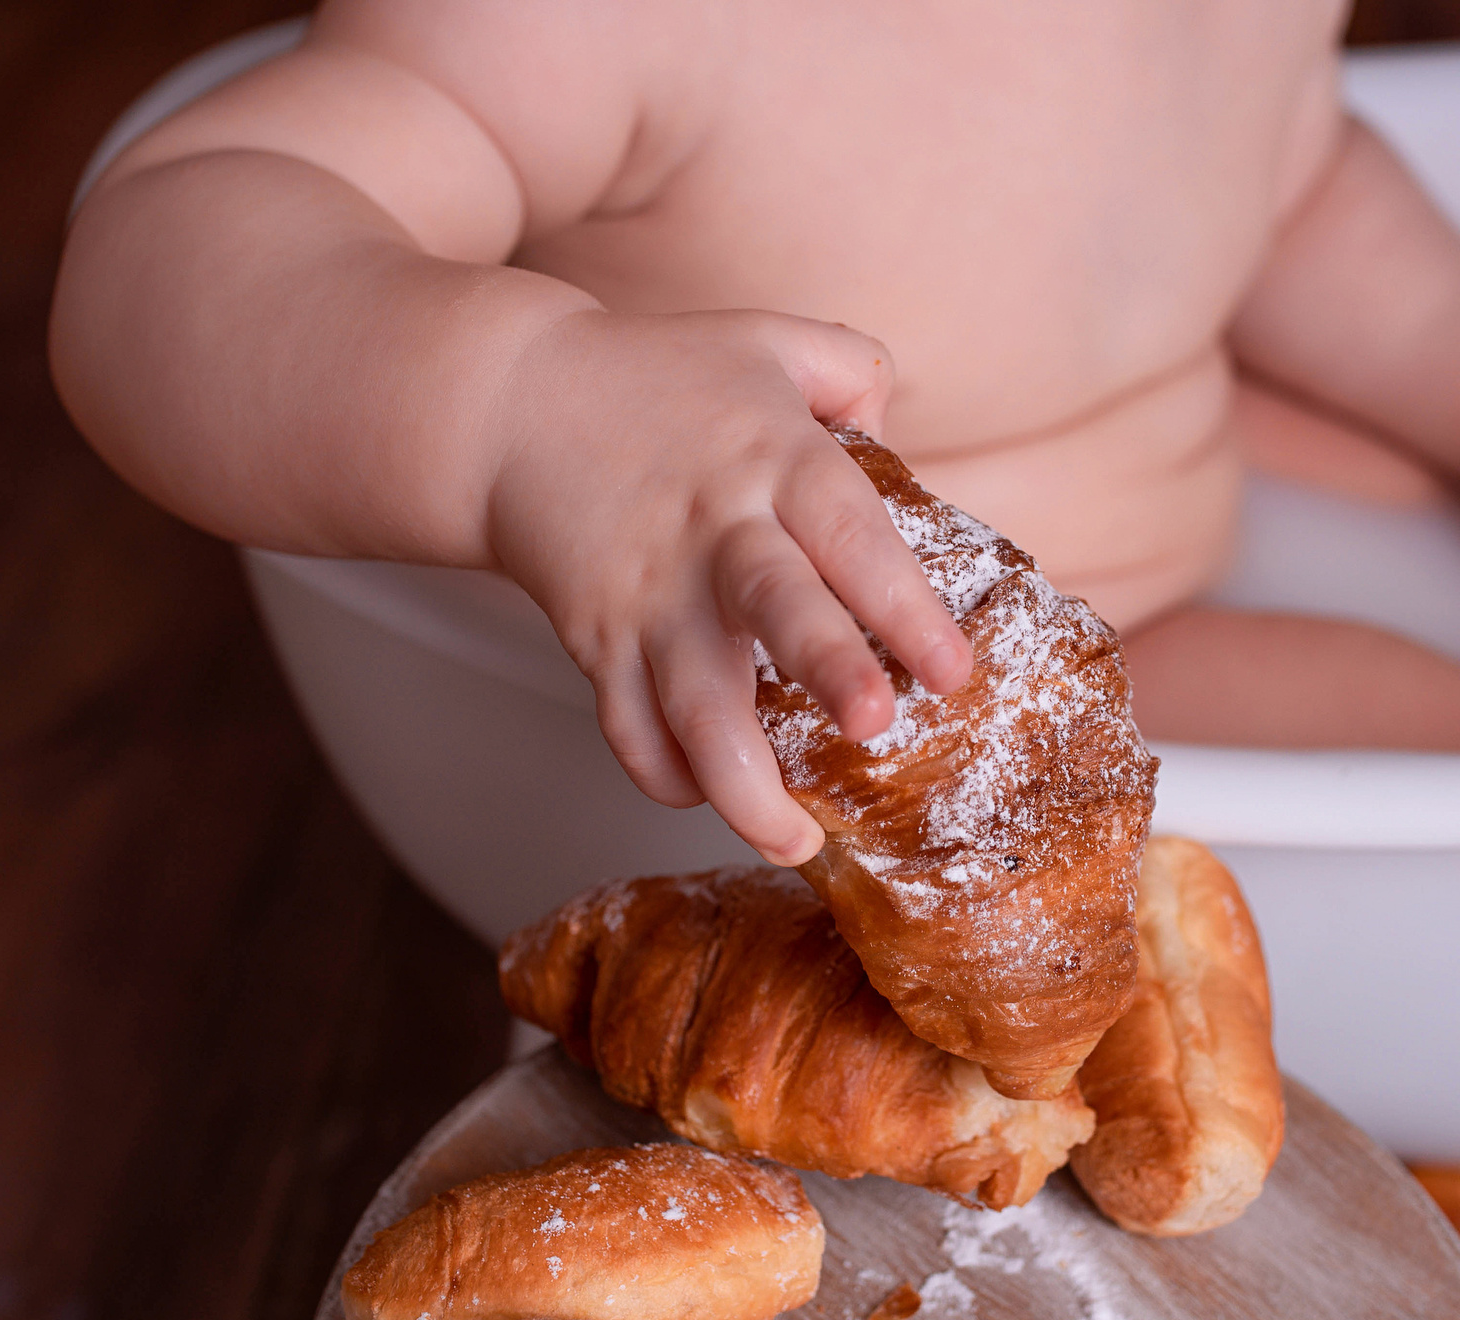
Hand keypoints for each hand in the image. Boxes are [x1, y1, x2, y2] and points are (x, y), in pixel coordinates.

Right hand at [484, 309, 971, 863]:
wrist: (507, 400)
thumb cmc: (656, 375)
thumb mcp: (768, 338)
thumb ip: (853, 369)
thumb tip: (900, 429)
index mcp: (776, 458)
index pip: (853, 533)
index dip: (904, 603)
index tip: (952, 671)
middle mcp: (715, 530)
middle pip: (775, 604)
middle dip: (827, 668)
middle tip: (873, 727)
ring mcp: (648, 590)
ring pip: (691, 698)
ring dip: (741, 778)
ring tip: (793, 840)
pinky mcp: (593, 634)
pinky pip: (624, 722)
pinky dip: (660, 772)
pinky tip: (703, 801)